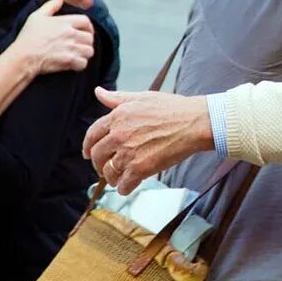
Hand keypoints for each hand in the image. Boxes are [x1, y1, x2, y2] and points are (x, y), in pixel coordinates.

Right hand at [11, 0, 95, 73]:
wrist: (23, 57)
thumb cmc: (28, 37)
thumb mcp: (37, 16)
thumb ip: (51, 5)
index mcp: (64, 22)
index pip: (86, 21)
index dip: (87, 26)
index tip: (84, 31)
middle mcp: (71, 34)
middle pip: (90, 37)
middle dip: (86, 41)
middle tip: (80, 44)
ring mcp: (71, 48)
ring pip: (89, 50)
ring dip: (84, 53)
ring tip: (78, 54)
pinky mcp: (69, 61)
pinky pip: (84, 63)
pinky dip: (80, 64)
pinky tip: (74, 63)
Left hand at [83, 89, 213, 194]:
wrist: (193, 123)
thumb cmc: (172, 108)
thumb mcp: (142, 97)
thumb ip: (117, 98)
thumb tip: (98, 92)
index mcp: (118, 116)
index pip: (92, 134)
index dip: (87, 146)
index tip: (87, 153)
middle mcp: (119, 134)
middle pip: (98, 155)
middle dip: (98, 164)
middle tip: (103, 169)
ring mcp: (129, 152)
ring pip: (109, 172)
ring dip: (111, 178)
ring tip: (117, 180)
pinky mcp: (141, 168)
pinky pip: (124, 184)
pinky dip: (123, 188)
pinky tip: (127, 187)